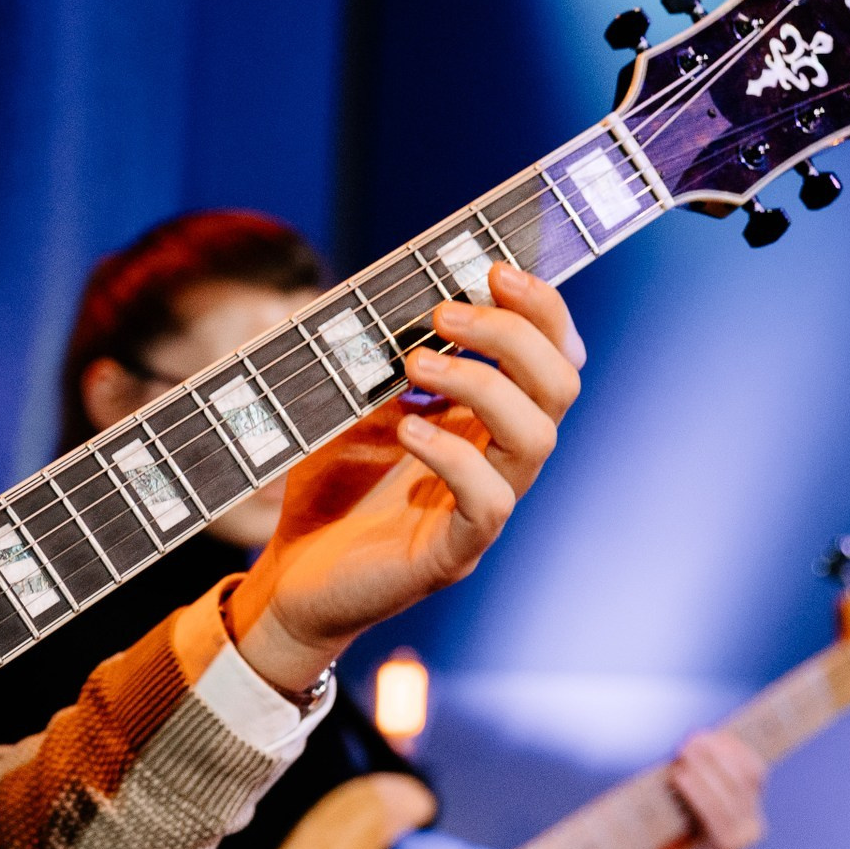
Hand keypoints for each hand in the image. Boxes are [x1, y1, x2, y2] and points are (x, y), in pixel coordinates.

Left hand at [224, 265, 585, 693]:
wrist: (290, 579)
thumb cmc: (328, 490)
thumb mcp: (347, 408)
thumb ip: (371, 356)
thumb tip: (368, 291)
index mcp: (485, 422)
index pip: (551, 356)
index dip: (541, 309)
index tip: (492, 269)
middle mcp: (498, 462)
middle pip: (559, 387)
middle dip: (514, 334)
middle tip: (445, 312)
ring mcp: (482, 511)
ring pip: (535, 440)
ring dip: (483, 385)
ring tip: (416, 362)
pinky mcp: (452, 555)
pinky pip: (488, 504)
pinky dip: (454, 456)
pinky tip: (410, 429)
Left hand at [653, 729, 767, 848]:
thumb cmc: (676, 841)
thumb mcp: (692, 809)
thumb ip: (699, 783)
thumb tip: (691, 743)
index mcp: (750, 812)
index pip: (754, 771)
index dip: (735, 749)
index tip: (711, 733)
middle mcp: (753, 825)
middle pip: (743, 778)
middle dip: (716, 754)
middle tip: (690, 740)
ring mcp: (744, 839)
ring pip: (730, 792)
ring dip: (705, 768)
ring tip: (683, 754)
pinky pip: (713, 814)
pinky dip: (696, 792)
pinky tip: (680, 778)